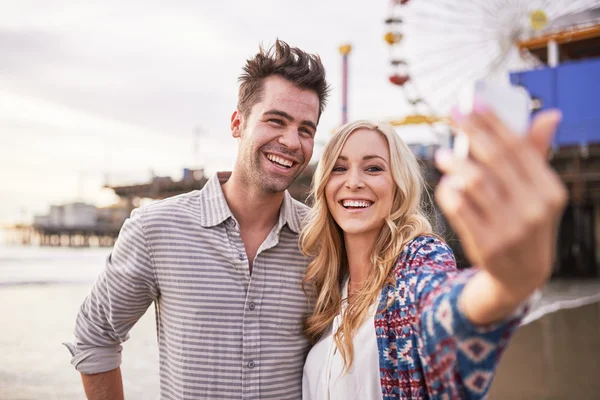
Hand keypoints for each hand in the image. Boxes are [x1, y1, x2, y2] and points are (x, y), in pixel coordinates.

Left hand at [434, 106, 567, 306]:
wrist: (520, 274)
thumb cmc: (526, 222)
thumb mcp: (539, 194)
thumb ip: (537, 155)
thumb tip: (549, 115)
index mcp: (550, 191)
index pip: (518, 147)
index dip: (493, 122)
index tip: (473, 102)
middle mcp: (533, 209)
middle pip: (496, 159)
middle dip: (471, 132)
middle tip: (452, 116)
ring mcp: (510, 228)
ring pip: (475, 182)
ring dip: (455, 163)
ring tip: (441, 155)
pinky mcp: (486, 243)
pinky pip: (459, 208)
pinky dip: (449, 191)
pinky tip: (446, 184)